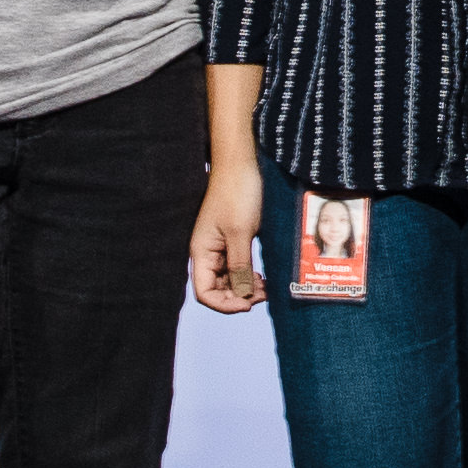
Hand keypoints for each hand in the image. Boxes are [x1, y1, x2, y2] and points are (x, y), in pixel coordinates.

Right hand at [191, 157, 265, 313]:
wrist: (242, 164)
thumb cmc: (237, 193)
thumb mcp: (240, 233)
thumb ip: (239, 266)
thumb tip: (242, 297)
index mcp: (201, 252)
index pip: (204, 293)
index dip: (225, 304)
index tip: (248, 303)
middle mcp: (207, 253)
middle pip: (217, 290)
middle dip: (239, 297)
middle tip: (263, 294)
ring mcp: (220, 247)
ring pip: (229, 280)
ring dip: (246, 287)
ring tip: (266, 286)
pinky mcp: (233, 240)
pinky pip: (238, 267)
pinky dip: (249, 275)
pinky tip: (263, 276)